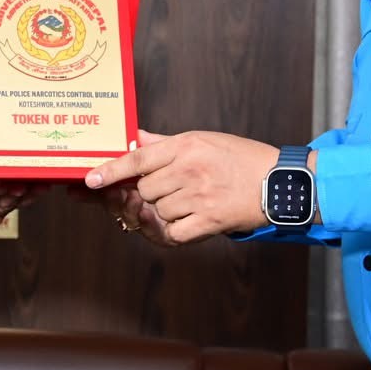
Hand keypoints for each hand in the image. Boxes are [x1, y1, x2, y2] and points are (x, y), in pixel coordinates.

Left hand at [85, 129, 281, 244]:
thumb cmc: (242, 159)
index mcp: (187, 145)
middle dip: (151, 193)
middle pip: (145, 189)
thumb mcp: (204, 140)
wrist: (280, 183)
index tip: (90, 180)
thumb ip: (165, 143)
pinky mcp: (210, 221)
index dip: (111, 170)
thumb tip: (134, 137)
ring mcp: (200, 196)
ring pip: (158, 210)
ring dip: (166, 211)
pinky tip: (189, 220)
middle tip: (171, 189)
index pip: (138, 158)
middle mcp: (190, 169)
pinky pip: (174, 232)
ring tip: (191, 200)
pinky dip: (175, 230)